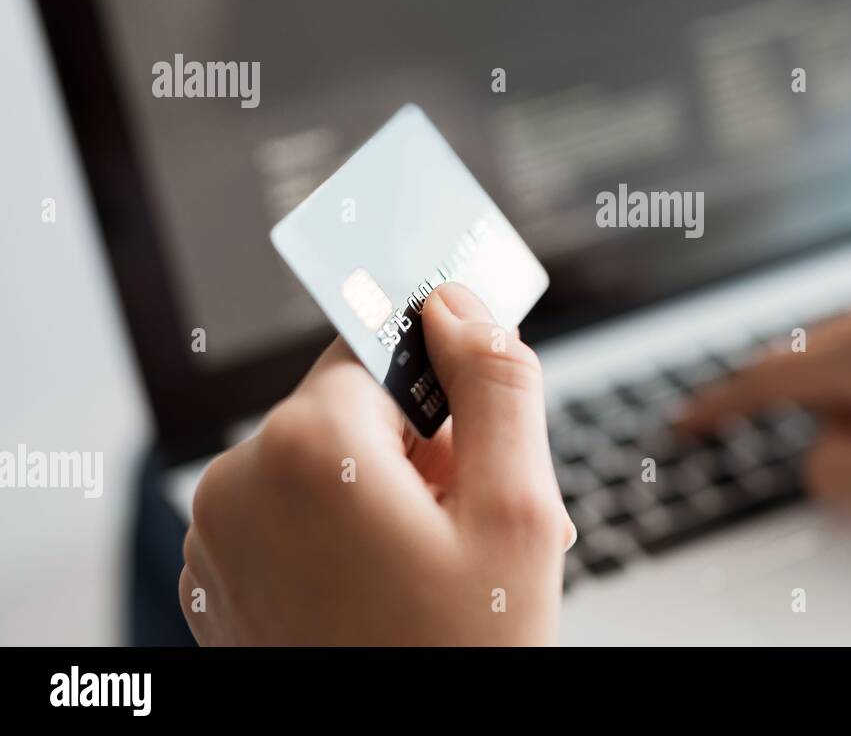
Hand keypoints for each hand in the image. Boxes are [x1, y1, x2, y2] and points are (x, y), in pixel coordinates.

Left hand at [179, 282, 572, 644]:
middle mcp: (240, 482)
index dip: (442, 384)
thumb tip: (460, 304)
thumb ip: (497, 384)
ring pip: (324, 464)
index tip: (476, 420)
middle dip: (421, 448)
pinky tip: (393, 586)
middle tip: (472, 519)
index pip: (378, 345)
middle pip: (351, 409)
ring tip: (437, 565)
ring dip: (388, 494)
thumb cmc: (461, 659)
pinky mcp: (220, 581)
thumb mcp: (518, 512)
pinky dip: (343, 533)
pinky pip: (289, 516)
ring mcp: (219, 538)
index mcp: (308, 448)